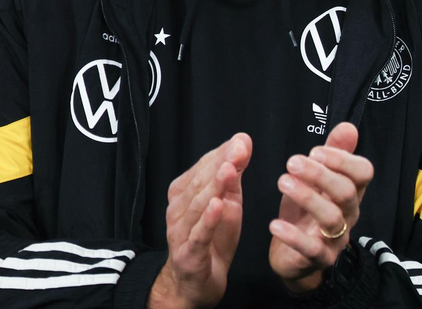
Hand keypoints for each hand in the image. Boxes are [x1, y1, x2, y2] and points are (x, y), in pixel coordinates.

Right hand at [148, 133, 251, 308]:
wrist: (199, 280)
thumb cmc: (214, 237)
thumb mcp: (229, 201)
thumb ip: (234, 174)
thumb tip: (242, 141)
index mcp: (185, 193)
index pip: (204, 167)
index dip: (223, 153)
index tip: (242, 141)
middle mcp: (178, 209)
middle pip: (200, 183)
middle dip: (220, 164)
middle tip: (239, 149)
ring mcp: (180, 232)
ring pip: (198, 205)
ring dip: (213, 186)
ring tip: (229, 170)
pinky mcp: (188, 253)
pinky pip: (198, 235)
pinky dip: (208, 220)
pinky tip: (218, 206)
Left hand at [269, 122, 373, 293]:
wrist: (296, 258)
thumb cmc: (306, 213)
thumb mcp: (317, 181)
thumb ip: (332, 154)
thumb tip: (349, 127)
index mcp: (350, 192)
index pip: (363, 173)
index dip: (343, 160)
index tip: (315, 151)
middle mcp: (348, 214)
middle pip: (347, 192)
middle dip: (321, 174)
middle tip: (292, 162)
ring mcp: (336, 238)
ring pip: (331, 218)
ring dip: (307, 197)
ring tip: (282, 182)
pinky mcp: (318, 259)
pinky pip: (311, 249)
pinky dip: (293, 236)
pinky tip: (274, 224)